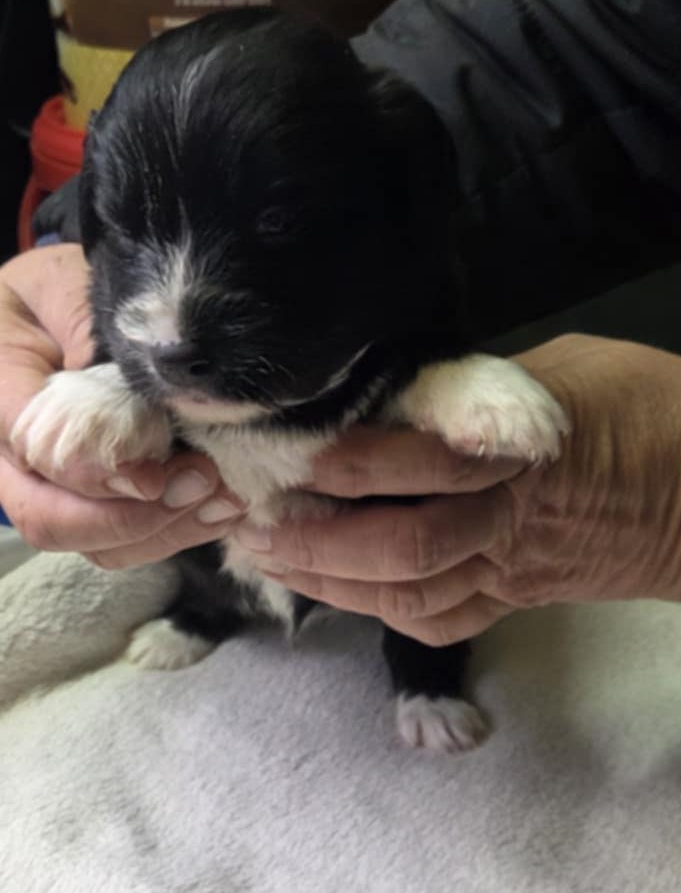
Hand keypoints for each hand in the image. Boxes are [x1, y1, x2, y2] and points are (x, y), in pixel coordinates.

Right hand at [0, 245, 241, 566]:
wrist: (57, 302)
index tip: (158, 476)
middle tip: (203, 483)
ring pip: (91, 542)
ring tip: (223, 499)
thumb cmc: (60, 288)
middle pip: (53, 520)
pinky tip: (220, 506)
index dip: (96, 476)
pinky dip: (173, 531)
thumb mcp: (69, 288)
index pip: (36, 454)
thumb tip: (142, 398)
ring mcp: (48, 483)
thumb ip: (93, 341)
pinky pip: (122, 538)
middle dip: (134, 518)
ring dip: (163, 532)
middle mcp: (9, 454)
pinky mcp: (90, 497)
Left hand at [232, 335, 680, 643]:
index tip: (293, 457)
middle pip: (407, 547)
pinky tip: (341, 589)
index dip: (356, 465)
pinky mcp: (519, 596)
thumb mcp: (565, 366)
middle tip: (252, 525)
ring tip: (273, 558)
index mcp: (524, 452)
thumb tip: (406, 390)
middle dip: (322, 542)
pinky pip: (445, 618)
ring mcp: (513, 569)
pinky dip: (385, 609)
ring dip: (336, 582)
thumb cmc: (641, 406)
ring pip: (415, 594)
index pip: (425, 464)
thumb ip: (481, 385)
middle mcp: (510, 520)